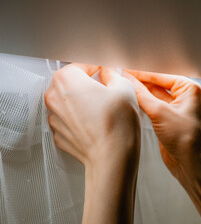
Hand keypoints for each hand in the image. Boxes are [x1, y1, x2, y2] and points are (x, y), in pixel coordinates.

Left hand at [45, 64, 140, 223]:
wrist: (112, 159)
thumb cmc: (117, 127)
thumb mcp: (124, 89)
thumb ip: (114, 74)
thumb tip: (110, 73)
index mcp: (66, 80)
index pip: (81, 64)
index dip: (97, 67)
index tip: (105, 72)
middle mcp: (54, 98)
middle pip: (72, 83)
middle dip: (88, 85)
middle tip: (107, 92)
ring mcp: (55, 118)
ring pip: (70, 102)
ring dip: (84, 103)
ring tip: (104, 111)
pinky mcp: (60, 134)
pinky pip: (71, 120)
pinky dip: (82, 119)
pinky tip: (98, 124)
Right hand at [122, 70, 200, 178]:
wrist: (191, 164)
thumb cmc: (187, 139)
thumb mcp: (160, 112)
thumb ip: (142, 95)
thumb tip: (128, 81)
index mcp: (188, 89)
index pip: (160, 75)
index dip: (142, 73)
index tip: (125, 70)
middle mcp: (183, 97)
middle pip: (156, 84)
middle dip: (139, 82)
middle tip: (120, 78)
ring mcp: (174, 109)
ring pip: (152, 96)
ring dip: (139, 93)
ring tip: (122, 87)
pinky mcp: (166, 120)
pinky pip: (151, 108)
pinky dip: (141, 104)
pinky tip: (130, 100)